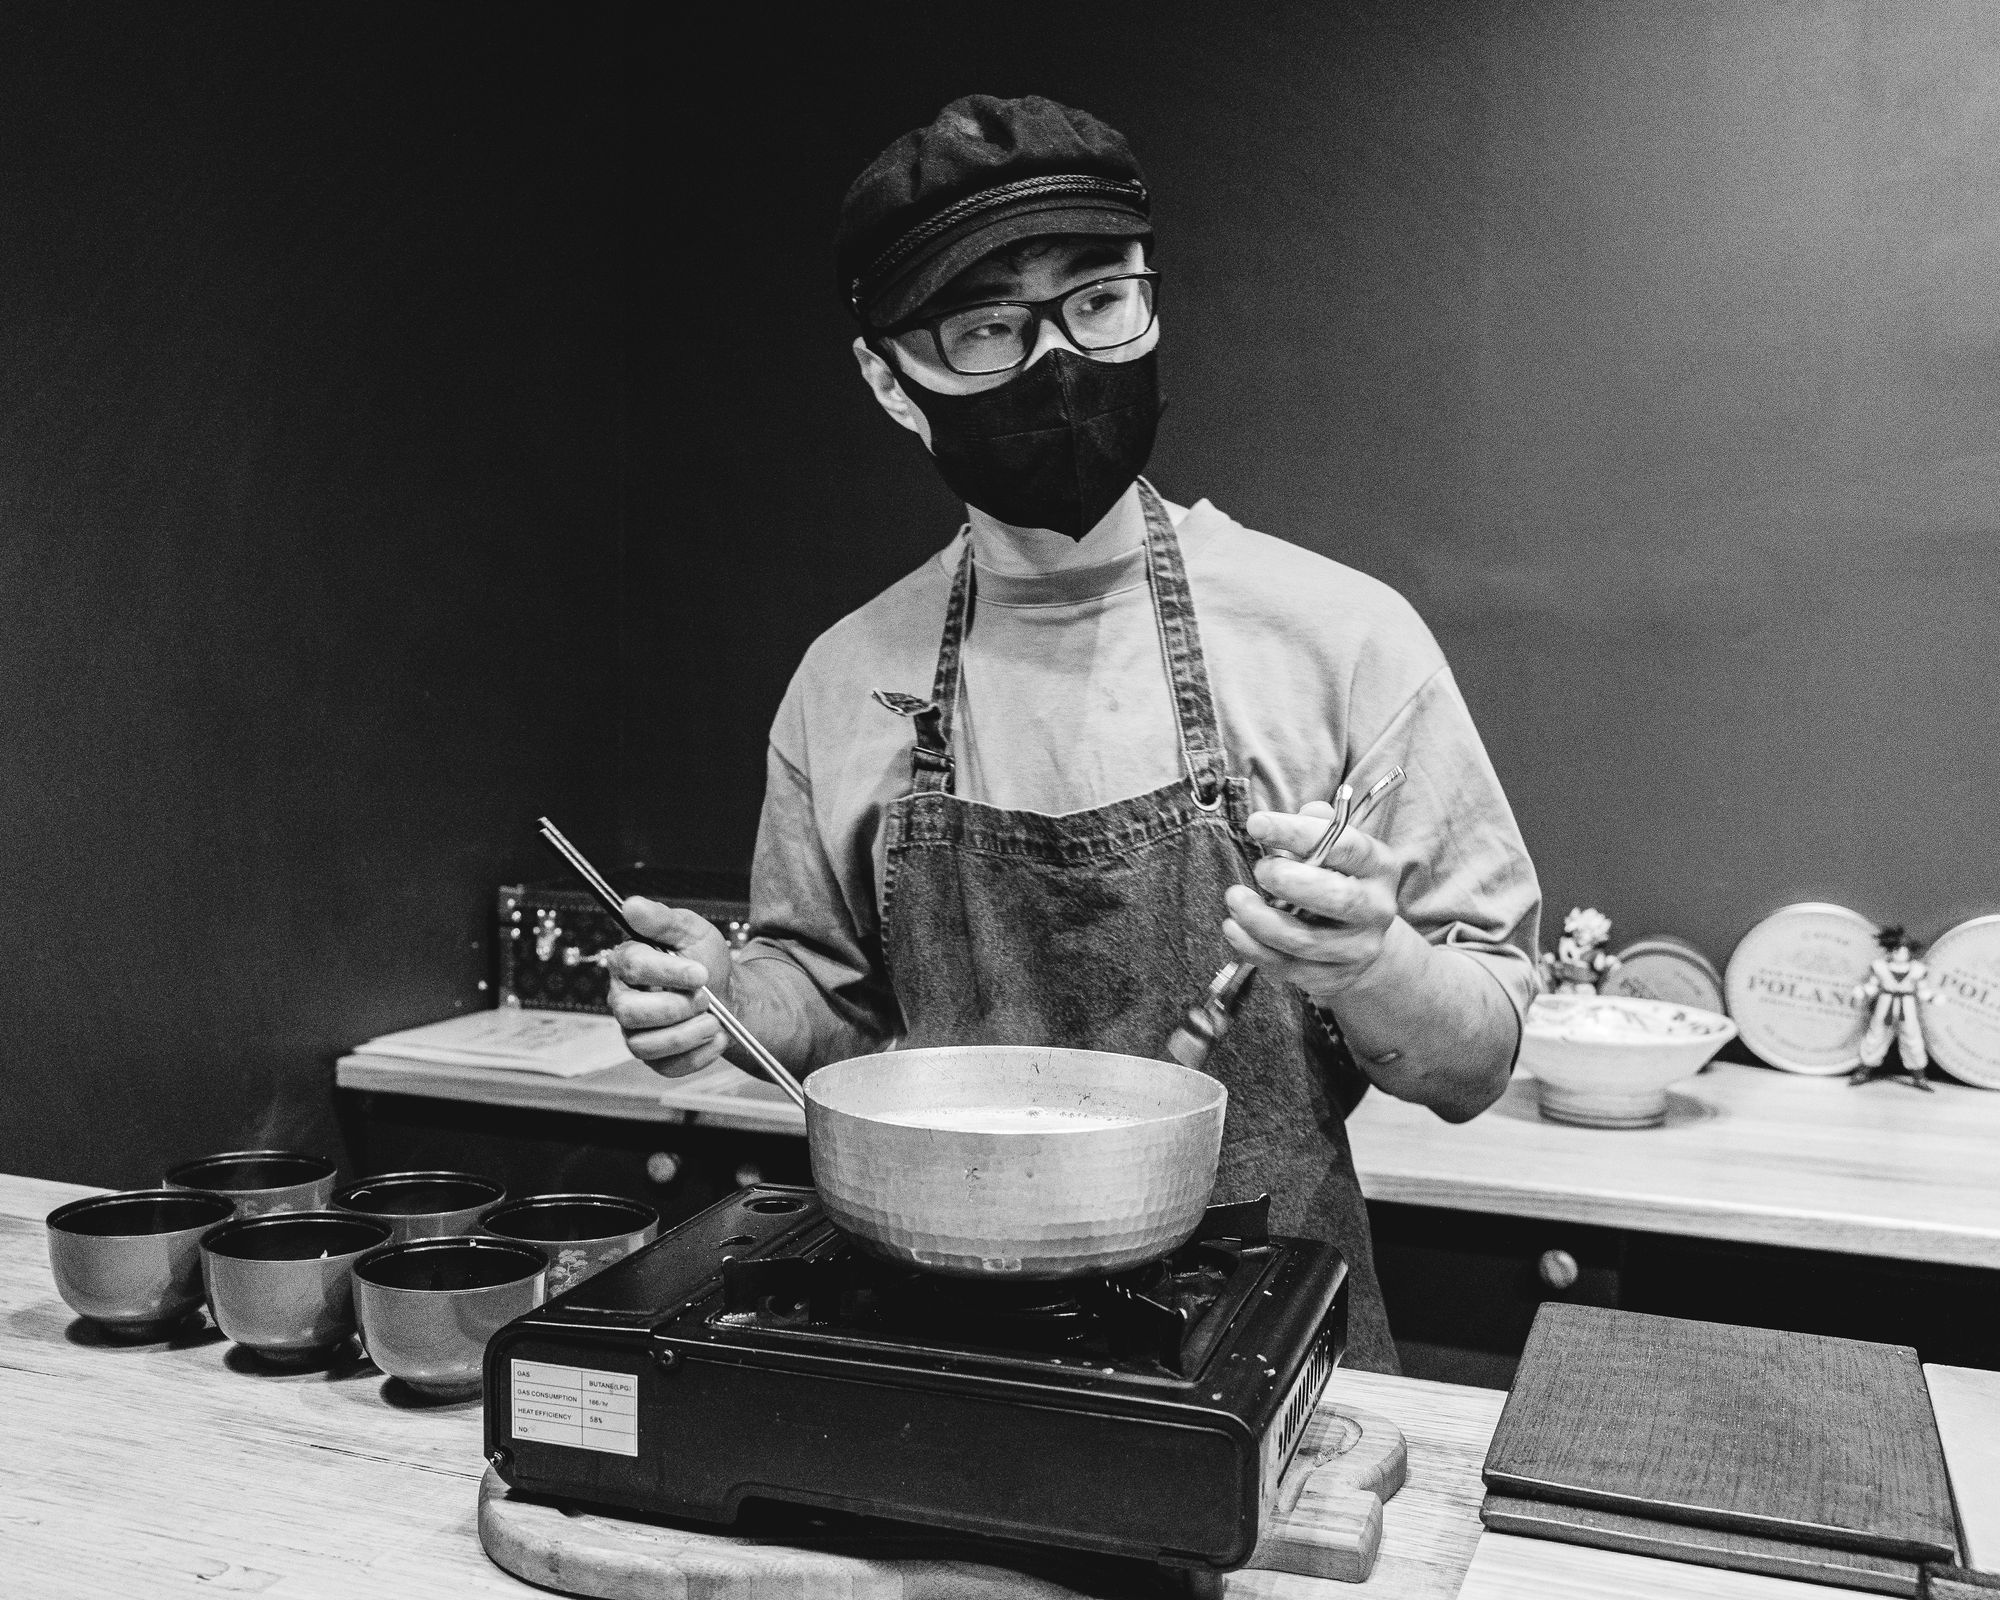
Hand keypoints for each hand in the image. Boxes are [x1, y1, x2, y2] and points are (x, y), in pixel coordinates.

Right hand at [605, 897, 733, 1078]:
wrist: (730, 994)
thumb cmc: (705, 960)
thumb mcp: (691, 930)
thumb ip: (662, 919)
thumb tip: (631, 905)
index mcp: (627, 963)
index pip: (633, 967)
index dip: (668, 972)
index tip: (701, 973)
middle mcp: (623, 999)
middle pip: (630, 1012)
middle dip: (675, 1007)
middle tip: (706, 998)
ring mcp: (635, 1032)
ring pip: (644, 1045)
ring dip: (687, 1034)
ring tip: (714, 1020)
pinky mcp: (654, 1057)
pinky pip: (665, 1067)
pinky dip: (697, 1055)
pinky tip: (715, 1038)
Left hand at [1222, 801, 1402, 1005]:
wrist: (1361, 942)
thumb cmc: (1338, 881)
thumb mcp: (1337, 850)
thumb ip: (1320, 826)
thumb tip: (1307, 809)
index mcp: (1379, 867)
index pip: (1346, 846)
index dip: (1298, 832)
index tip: (1256, 824)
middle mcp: (1376, 909)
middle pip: (1338, 899)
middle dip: (1290, 881)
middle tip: (1260, 869)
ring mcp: (1356, 949)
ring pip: (1305, 940)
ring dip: (1261, 919)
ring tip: (1235, 898)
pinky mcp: (1332, 978)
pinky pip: (1287, 967)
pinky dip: (1253, 948)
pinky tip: (1233, 928)